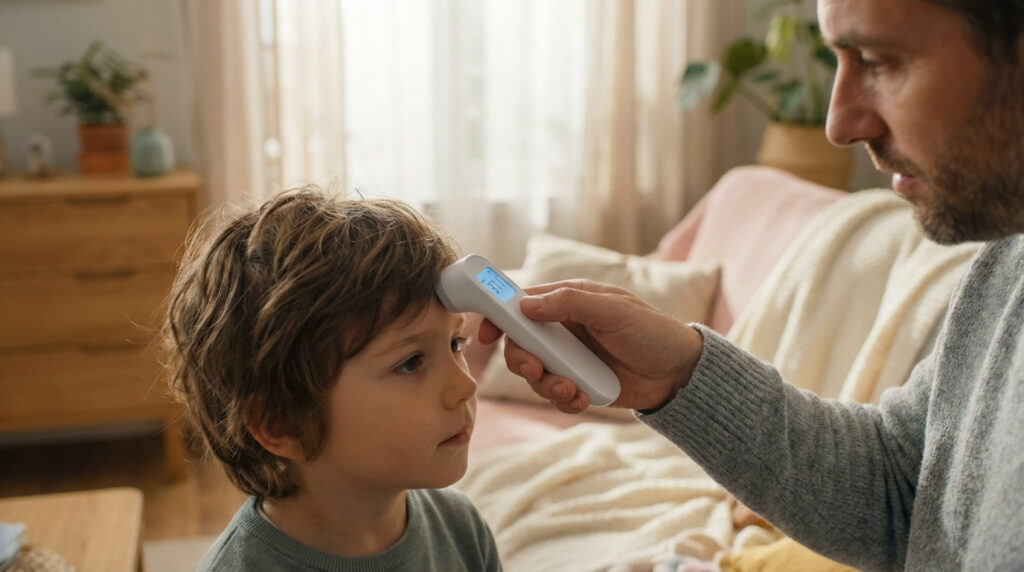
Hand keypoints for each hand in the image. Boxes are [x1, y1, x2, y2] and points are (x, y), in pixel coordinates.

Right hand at [476, 279, 703, 413]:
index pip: (521, 305)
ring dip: (546, 385)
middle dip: (523, 360)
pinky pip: (554, 395)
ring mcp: (569, 359)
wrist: (680, 373)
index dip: (498, 317)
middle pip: (520, 344)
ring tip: (571, 390)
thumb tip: (525, 305)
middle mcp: (563, 329)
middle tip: (538, 370)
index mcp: (568, 301)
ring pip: (534, 374)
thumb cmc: (652, 331)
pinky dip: (563, 400)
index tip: (486, 335)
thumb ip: (570, 304)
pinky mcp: (578, 384)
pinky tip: (582, 399)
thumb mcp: (614, 311)